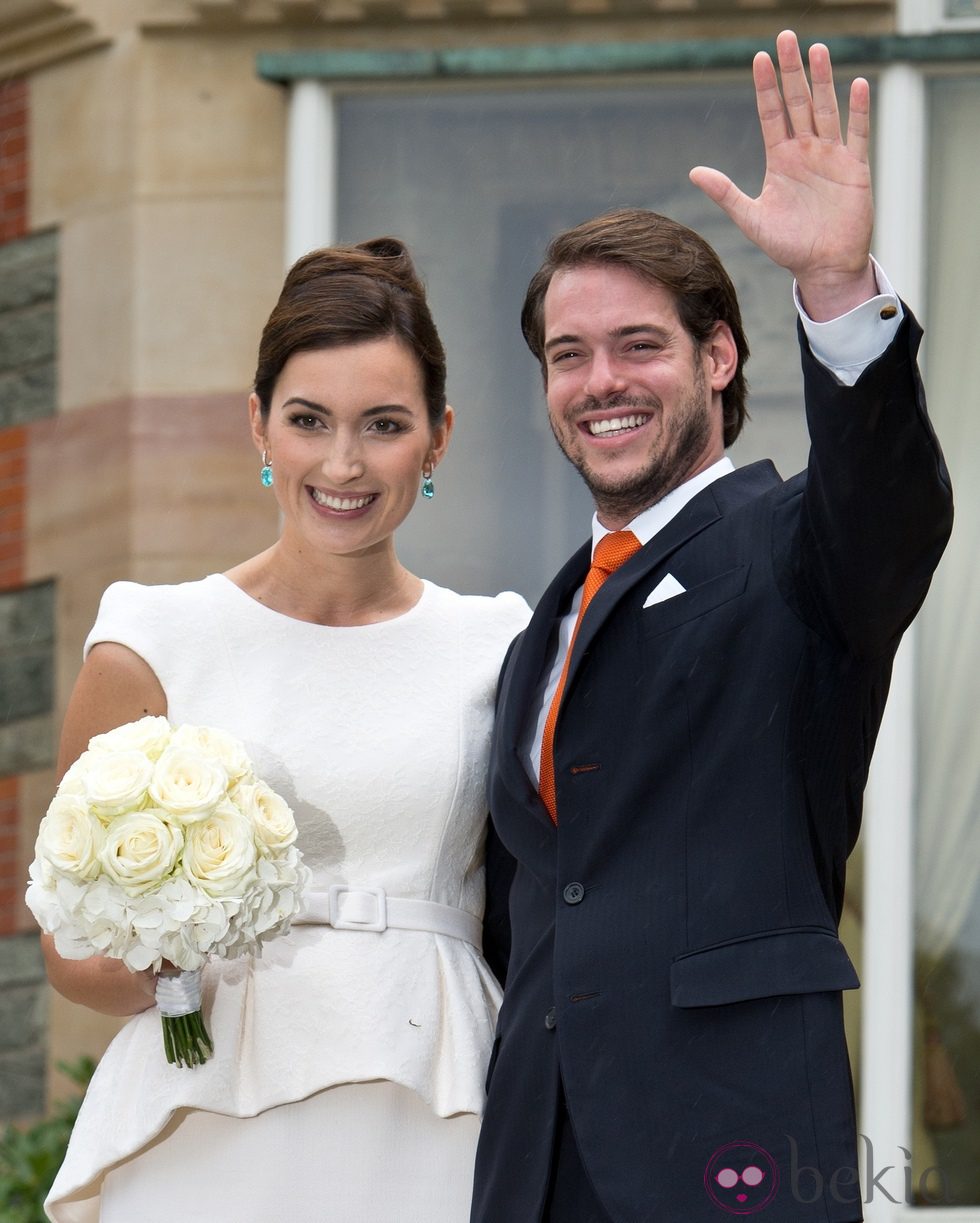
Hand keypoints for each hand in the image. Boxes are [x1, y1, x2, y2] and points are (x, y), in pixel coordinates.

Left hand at [690, 30, 876, 320]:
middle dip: (792, 71)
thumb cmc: (787, 246)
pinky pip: (858, 133)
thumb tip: (694, 171)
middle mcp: (805, 150)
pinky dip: (859, 111)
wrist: (822, 266)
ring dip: (823, 80)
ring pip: (826, 109)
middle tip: (786, 37)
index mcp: (779, 159)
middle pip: (797, 102)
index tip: (760, 58)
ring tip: (818, 50)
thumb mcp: (751, 219)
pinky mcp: (854, 168)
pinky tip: (858, 85)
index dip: (766, 87)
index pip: (770, 113)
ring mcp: (831, 156)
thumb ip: (725, 193)